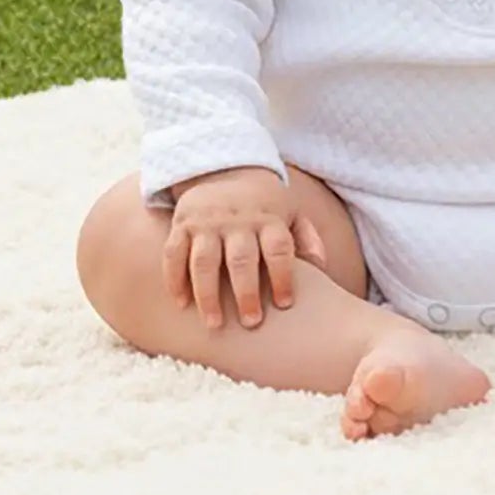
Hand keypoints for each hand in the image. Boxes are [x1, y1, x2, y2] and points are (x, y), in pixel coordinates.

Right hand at [164, 166, 326, 328]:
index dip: (283, 276)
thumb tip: (321, 266)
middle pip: (241, 259)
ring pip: (204, 260)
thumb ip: (307, 238)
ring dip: (208, 295)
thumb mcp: (290, 212)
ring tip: (214, 325)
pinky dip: (175, 279)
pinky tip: (181, 304)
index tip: (285, 304)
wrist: (225, 169)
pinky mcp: (182, 223)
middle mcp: (237, 220)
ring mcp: (206, 222)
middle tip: (252, 322)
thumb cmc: (264, 204)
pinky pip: (174, 253)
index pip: (279, 248)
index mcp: (268, 218)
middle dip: (246, 292)